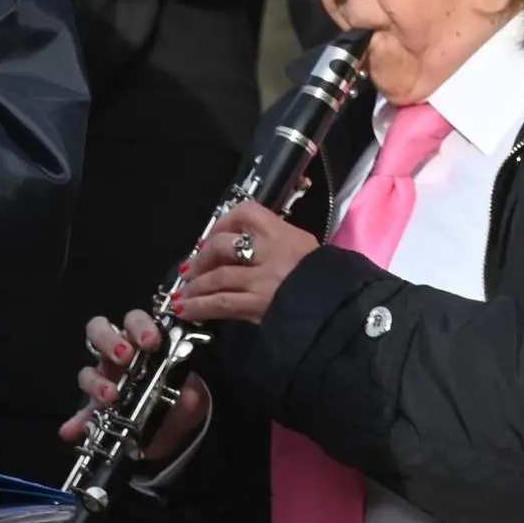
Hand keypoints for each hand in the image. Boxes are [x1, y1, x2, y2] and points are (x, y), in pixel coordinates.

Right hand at [64, 308, 208, 464]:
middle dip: (110, 340)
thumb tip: (188, 396)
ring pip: (87, 371)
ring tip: (109, 396)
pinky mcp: (95, 410)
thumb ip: (188, 394)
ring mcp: (103, 381)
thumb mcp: (189, 394)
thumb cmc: (180, 397)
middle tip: (124, 356)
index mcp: (142, 343)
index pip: (134, 321)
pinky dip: (76, 422)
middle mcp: (118, 356)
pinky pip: (81, 416)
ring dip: (94, 382)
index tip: (150, 342)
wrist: (173, 427)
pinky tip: (73, 430)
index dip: (140, 326)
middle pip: (100, 331)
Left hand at [170, 200, 317, 327]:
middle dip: (202, 257)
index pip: (246, 213)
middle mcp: (270, 252)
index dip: (222, 223)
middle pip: (224, 245)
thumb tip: (246, 248)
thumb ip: (277, 244)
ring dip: (195, 286)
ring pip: (218, 277)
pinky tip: (184, 310)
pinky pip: (221, 303)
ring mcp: (262, 279)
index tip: (212, 236)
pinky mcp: (257, 305)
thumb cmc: (326, 276)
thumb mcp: (304, 248)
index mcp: (283, 232)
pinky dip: (199, 306)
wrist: (342, 305)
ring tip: (182, 294)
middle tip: (190, 269)